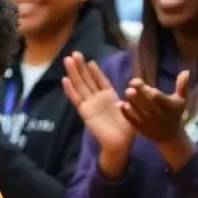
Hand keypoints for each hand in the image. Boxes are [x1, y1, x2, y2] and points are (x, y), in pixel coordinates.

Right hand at [62, 52, 135, 170]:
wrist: (120, 143)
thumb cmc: (128, 129)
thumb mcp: (133, 109)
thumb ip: (130, 98)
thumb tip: (131, 89)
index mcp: (109, 98)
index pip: (100, 81)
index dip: (94, 71)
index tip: (89, 60)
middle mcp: (97, 99)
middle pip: (87, 80)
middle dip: (80, 67)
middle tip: (74, 53)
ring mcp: (90, 105)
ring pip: (80, 85)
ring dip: (73, 73)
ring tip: (67, 60)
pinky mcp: (85, 112)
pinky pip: (76, 99)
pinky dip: (70, 90)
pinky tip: (65, 80)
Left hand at [121, 72, 189, 144]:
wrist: (170, 135)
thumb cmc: (175, 113)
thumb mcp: (182, 100)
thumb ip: (183, 86)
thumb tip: (186, 71)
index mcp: (169, 106)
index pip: (158, 98)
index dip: (148, 90)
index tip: (137, 81)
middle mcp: (159, 115)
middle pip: (147, 104)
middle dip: (138, 94)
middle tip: (130, 85)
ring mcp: (149, 122)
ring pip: (138, 112)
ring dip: (131, 102)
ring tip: (127, 92)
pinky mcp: (141, 128)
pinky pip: (132, 121)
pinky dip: (126, 113)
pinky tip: (120, 104)